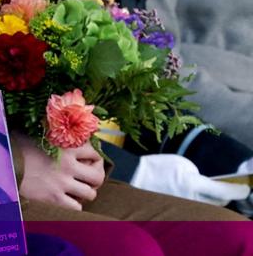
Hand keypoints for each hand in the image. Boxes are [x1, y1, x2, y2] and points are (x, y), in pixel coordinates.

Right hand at [16, 136, 103, 210]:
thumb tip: (68, 128)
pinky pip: (76, 208)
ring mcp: (62, 183)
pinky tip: (66, 199)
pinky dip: (74, 205)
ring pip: (90, 194)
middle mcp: (68, 165)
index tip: (88, 160)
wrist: (2, 162)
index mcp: (66, 147)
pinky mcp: (54, 198)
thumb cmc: (19, 147)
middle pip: (97, 176)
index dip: (95, 158)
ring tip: (76, 189)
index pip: (95, 153)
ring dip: (85, 192)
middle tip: (87, 178)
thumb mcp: (39, 134)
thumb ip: (57, 133)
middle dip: (95, 178)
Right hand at [129, 154, 251, 205]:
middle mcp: (190, 198)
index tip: (245, 189)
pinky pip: (194, 209)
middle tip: (225, 189)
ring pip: (207, 207)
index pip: (223, 191)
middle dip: (224, 196)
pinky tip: (193, 198)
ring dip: (211, 201)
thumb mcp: (180, 163)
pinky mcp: (176, 210)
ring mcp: (183, 206)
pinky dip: (198, 204)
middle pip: (218, 202)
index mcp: (192, 183)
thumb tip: (205, 185)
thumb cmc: (156, 166)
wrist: (132, 177)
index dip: (237, 191)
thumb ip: (197, 174)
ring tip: (207, 193)